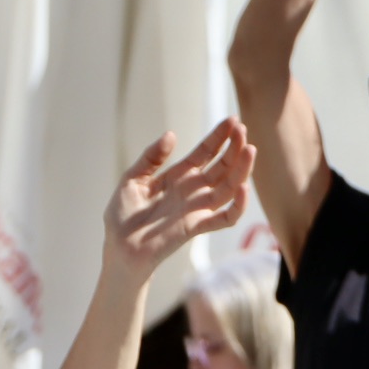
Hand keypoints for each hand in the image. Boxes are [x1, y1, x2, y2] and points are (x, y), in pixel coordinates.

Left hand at [103, 120, 254, 283]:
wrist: (119, 248)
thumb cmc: (122, 216)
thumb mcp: (132, 179)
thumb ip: (151, 158)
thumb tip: (171, 135)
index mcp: (178, 176)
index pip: (205, 153)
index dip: (219, 137)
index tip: (233, 121)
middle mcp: (193, 190)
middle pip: (222, 166)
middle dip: (234, 148)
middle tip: (243, 129)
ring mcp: (197, 208)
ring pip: (229, 187)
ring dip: (241, 169)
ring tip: (250, 150)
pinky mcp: (197, 227)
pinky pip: (225, 218)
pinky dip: (238, 206)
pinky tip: (243, 188)